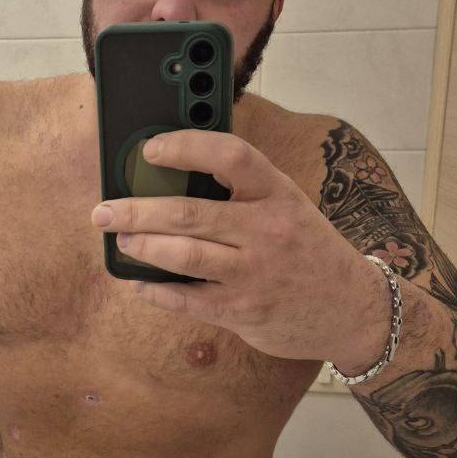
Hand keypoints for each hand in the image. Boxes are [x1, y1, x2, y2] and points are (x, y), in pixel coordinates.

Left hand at [89, 129, 373, 362]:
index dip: (186, 146)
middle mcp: (266, 230)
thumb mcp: (288, 207)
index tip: (151, 149)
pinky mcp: (242, 311)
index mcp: (277, 194)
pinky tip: (139, 281)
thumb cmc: (308, 250)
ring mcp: (253, 273)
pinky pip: (186, 298)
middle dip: (136, 210)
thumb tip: (174, 178)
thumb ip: (243, 193)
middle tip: (104, 210)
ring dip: (141, 246)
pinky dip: (155, 289)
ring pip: (182, 255)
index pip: (230, 155)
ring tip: (120, 239)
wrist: (352, 309)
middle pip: (188, 213)